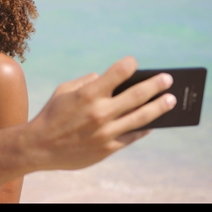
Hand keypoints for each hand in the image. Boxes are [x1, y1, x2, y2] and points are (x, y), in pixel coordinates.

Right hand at [30, 56, 175, 170]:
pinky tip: (152, 123)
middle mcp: (100, 112)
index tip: (135, 62)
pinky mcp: (108, 148)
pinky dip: (144, 128)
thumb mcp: (63, 91)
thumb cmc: (51, 115)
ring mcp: (106, 132)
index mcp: (88, 94)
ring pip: (141, 117)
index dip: (129, 64)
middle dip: (156, 85)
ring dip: (159, 107)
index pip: (118, 72)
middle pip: (137, 95)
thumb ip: (86, 82)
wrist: (40, 147)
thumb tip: (105, 78)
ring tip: (171, 100)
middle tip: (168, 79)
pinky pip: (132, 137)